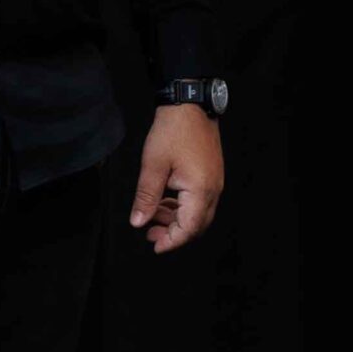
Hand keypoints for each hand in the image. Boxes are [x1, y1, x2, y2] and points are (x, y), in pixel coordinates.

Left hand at [129, 104, 222, 253]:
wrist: (189, 104)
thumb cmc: (173, 131)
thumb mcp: (153, 166)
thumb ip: (146, 198)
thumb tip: (138, 222)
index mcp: (200, 190)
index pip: (189, 229)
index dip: (171, 242)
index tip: (154, 247)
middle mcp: (213, 189)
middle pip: (196, 225)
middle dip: (173, 234)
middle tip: (150, 235)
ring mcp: (214, 182)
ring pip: (197, 213)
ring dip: (176, 219)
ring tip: (152, 218)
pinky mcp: (210, 174)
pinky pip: (198, 200)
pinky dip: (181, 206)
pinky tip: (163, 202)